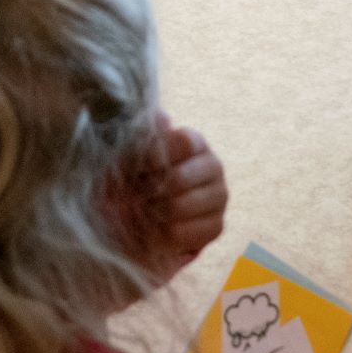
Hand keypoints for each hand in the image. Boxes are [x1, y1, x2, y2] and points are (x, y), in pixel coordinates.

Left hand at [124, 117, 227, 276]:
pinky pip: (185, 233)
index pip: (183, 141)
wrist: (150, 211)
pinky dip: (162, 234)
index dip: (155, 155)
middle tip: (132, 195)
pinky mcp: (217, 225)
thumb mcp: (134, 152)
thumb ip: (144, 133)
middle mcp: (213, 166)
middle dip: (147, 190)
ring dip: (151, 212)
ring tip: (140, 211)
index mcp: (195, 141)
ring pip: (179, 207)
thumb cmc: (140, 174)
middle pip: (178, 178)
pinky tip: (154, 228)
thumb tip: (163, 118)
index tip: (136, 167)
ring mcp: (219, 196)